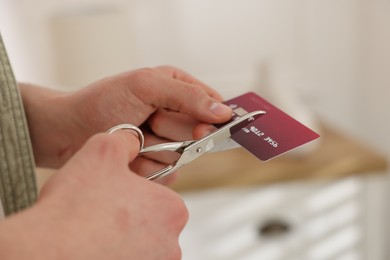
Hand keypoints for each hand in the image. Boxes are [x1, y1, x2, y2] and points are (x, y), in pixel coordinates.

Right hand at [0, 131, 187, 259]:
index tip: (114, 192)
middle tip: (101, 210)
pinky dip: (113, 254)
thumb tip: (132, 139)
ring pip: (139, 244)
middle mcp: (171, 244)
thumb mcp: (103, 151)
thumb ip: (126, 140)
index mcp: (173, 210)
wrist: (48, 252)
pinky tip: (92, 247)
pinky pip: (126, 259)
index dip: (134, 190)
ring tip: (94, 229)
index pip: (159, 195)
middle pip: (151, 221)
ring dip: (121, 237)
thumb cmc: (78, 205)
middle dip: (129, 215)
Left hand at [21, 66, 231, 180]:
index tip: (208, 129)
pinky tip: (129, 155)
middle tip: (150, 121)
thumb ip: (186, 95)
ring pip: (183, 156)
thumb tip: (223, 111)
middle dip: (172, 131)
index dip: (215, 119)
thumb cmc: (103, 101)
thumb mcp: (145, 85)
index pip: (214, 105)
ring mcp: (168, 142)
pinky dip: (146, 166)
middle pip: (200, 134)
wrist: (69, 132)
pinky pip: (168, 174)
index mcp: (178, 88)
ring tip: (133, 137)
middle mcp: (177, 115)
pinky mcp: (157, 164)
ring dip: (155, 148)